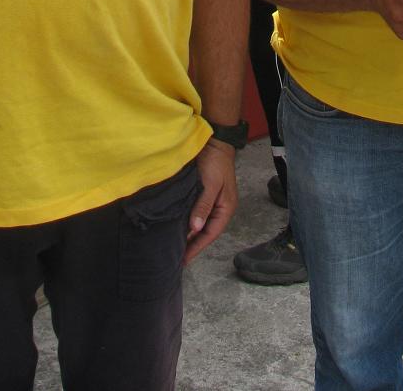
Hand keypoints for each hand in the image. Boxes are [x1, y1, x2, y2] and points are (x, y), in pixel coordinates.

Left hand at [184, 139, 237, 263]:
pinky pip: (196, 214)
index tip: (184, 259)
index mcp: (226, 209)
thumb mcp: (210, 184)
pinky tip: (179, 227)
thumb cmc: (215, 163)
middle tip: (177, 258)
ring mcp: (213, 202)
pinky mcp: (204, 195)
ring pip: (200, 224)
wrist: (214, 142)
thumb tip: (195, 229)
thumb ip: (203, 206)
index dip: (197, 247)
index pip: (210, 234)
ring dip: (190, 235)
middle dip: (193, 245)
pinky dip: (188, 222)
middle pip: (206, 232)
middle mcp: (220, 209)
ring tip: (176, 246)